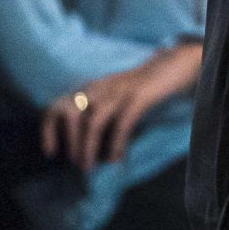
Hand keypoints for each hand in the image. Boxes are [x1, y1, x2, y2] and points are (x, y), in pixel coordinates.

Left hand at [43, 43, 200, 172]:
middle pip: (71, 114)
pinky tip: (116, 158)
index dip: (49, 131)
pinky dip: (116, 143)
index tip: (52, 153)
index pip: (57, 107)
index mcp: (91, 88)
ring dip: (88, 147)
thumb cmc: (146, 86)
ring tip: (90, 167)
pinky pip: (122, 122)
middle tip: (77, 163)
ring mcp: (119, 90)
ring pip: (93, 121)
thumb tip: (87, 147)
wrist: (178, 62)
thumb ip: (101, 111)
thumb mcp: (116, 94)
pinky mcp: (140, 95)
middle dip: (70, 142)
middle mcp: (100, 87)